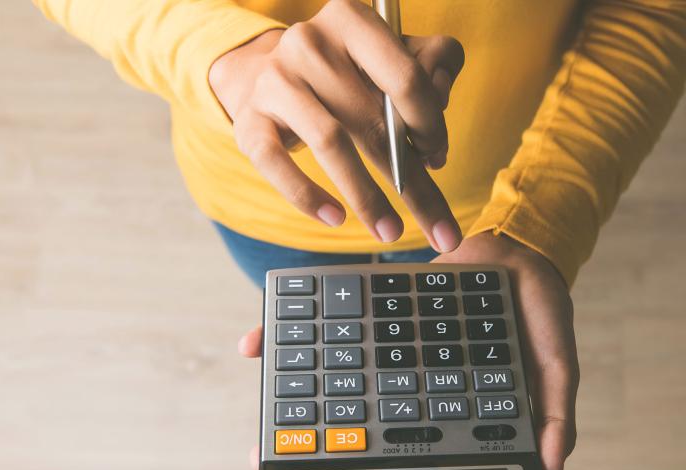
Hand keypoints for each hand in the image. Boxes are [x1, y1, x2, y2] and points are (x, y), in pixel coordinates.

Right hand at [209, 0, 464, 251]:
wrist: (266, 75)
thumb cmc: (342, 73)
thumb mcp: (389, 58)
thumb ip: (432, 72)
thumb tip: (437, 133)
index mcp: (351, 20)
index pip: (405, 77)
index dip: (430, 125)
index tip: (437, 158)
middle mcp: (309, 44)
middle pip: (373, 120)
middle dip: (411, 182)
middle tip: (438, 230)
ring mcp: (274, 82)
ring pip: (329, 142)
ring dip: (366, 196)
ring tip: (389, 231)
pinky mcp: (249, 122)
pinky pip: (277, 164)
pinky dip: (306, 195)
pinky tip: (334, 217)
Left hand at [238, 233, 578, 469]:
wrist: (521, 247)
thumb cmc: (540, 311)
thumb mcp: (557, 363)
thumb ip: (557, 411)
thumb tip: (553, 468)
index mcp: (447, 391)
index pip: (409, 433)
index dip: (374, 452)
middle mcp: (413, 369)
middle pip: (362, 406)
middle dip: (322, 432)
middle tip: (275, 452)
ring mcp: (395, 339)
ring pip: (342, 366)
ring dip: (303, 382)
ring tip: (267, 405)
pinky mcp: (381, 305)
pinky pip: (341, 321)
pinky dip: (307, 331)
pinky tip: (261, 342)